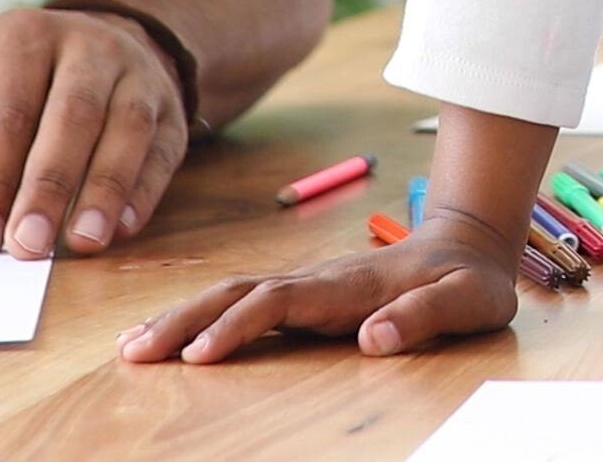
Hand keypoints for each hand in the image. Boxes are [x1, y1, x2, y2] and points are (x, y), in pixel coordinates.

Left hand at [0, 6, 187, 259]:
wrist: (104, 39)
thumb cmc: (18, 74)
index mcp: (27, 37)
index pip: (11, 111)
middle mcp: (89, 48)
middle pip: (73, 117)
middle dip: (50, 186)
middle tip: (28, 247)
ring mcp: (137, 75)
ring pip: (127, 129)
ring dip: (106, 189)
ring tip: (82, 244)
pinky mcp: (170, 108)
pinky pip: (164, 148)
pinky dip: (145, 189)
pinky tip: (123, 229)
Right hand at [116, 212, 525, 362]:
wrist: (469, 244)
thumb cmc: (469, 280)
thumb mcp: (468, 301)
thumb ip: (424, 316)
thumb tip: (372, 339)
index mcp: (349, 286)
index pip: (278, 303)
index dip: (235, 328)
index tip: (197, 357)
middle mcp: (317, 281)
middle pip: (238, 293)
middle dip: (184, 320)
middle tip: (133, 352)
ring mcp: (307, 285)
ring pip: (233, 295)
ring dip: (182, 317)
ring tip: (132, 344)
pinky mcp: (305, 295)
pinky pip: (244, 304)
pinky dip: (203, 318)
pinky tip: (175, 337)